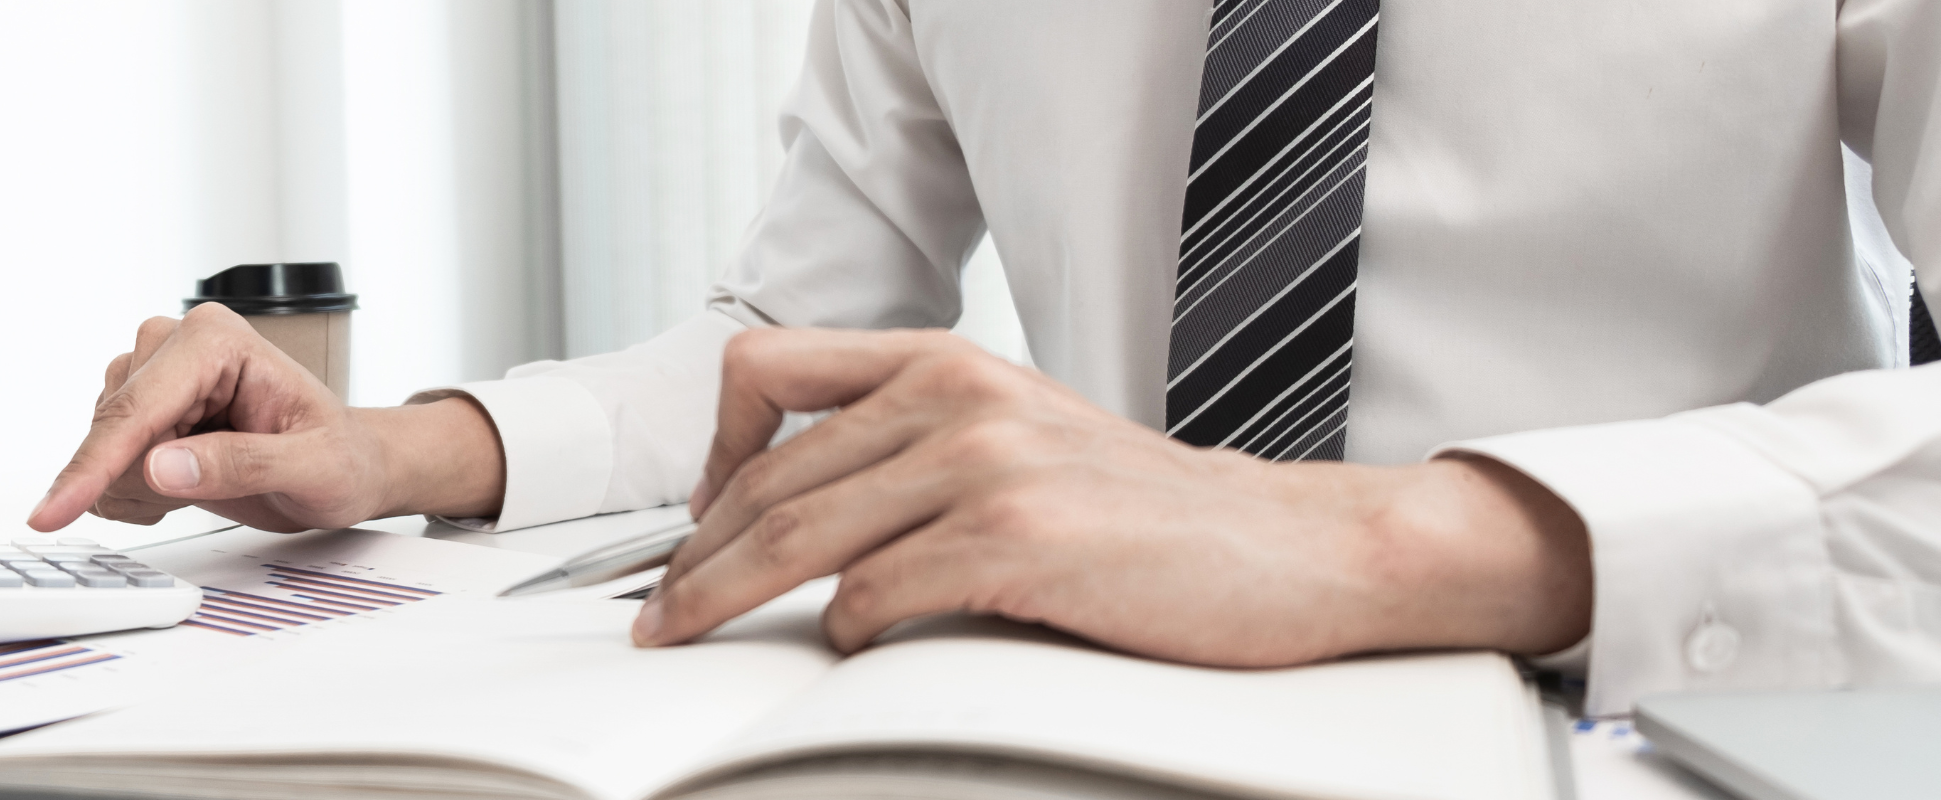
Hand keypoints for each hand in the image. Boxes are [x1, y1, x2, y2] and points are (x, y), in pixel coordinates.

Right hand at [27, 303, 504, 532]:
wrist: (348, 465)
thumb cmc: (342, 458)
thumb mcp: (314, 470)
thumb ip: (241, 464)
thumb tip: (163, 465)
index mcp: (215, 341)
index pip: (137, 409)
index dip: (94, 465)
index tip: (55, 511)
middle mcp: (174, 344)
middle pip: (112, 429)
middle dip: (145, 480)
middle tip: (218, 489)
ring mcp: (153, 374)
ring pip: (103, 448)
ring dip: (145, 487)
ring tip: (215, 483)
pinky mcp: (142, 405)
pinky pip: (106, 461)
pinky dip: (139, 491)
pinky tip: (190, 483)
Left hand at [634, 328, 1590, 665]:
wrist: (1284, 549)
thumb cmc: (1144, 511)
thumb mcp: (1017, 434)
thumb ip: (914, 441)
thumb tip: (795, 505)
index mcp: (947, 360)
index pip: (765, 372)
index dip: (707, 451)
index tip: (691, 520)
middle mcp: (956, 394)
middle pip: (765, 476)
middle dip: (691, 554)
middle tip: (656, 612)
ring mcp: (982, 464)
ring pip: (794, 536)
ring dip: (723, 597)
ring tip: (687, 635)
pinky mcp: (1014, 540)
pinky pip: (871, 596)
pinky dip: (843, 631)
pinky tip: (850, 645)